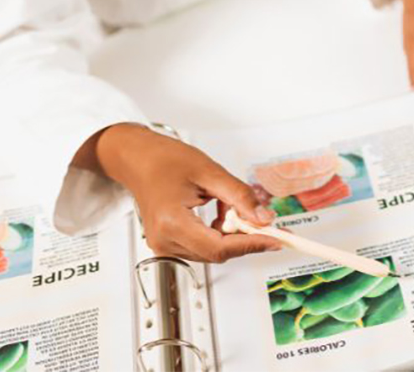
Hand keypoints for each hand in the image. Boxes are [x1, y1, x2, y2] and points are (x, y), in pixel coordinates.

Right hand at [89, 123, 282, 262]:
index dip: (252, 244)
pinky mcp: (168, 244)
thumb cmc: (164, 160)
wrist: (138, 159)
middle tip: (263, 219)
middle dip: (245, 237)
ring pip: (213, 251)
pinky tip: (219, 212)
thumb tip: (263, 219)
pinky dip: (219, 233)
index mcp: (172, 222)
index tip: (275, 239)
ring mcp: (164, 245)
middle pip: (218, 253)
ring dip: (231, 233)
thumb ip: (240, 197)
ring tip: (228, 204)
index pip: (220, 247)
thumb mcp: (210, 172)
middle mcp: (164, 240)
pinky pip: (203, 247)